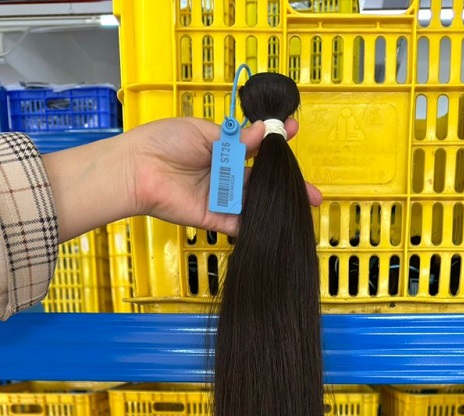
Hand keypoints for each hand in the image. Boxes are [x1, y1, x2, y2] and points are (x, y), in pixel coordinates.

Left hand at [123, 116, 322, 236]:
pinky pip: (240, 223)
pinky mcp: (214, 218)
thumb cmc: (163, 142)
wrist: (138, 169)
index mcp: (221, 148)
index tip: (293, 131)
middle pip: (261, 181)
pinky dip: (257, 224)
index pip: (255, 147)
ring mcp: (220, 198)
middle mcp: (223, 174)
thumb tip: (262, 133)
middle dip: (287, 184)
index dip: (275, 141)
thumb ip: (235, 140)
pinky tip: (280, 224)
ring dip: (277, 204)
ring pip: (255, 202)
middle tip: (313, 192)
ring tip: (302, 205)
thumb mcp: (205, 132)